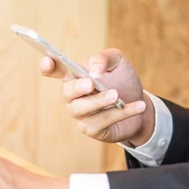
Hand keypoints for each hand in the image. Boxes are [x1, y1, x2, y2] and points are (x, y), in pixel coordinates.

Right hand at [40, 48, 154, 145]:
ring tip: (117, 96)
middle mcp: (73, 97)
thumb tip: (95, 70)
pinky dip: (122, 113)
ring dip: (99, 101)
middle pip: (66, 93)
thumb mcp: (118, 62)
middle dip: (77, 88)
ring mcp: (81, 115)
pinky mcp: (93, 130)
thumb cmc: (123, 81)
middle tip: (91, 84)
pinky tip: (138, 106)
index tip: (48, 61)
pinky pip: (103, 121)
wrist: (140, 106)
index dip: (47, 67)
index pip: (55, 70)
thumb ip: (104, 58)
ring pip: (82, 110)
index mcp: (75, 76)